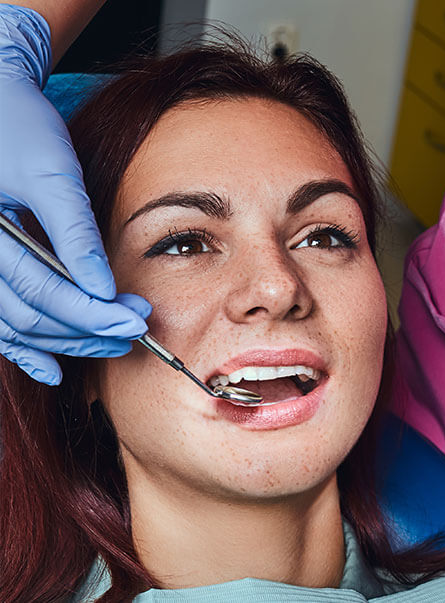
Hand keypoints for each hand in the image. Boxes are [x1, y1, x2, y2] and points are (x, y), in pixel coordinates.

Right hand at [0, 6, 149, 384]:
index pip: (44, 291)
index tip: (135, 320)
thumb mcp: (53, 173)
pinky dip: (24, 347)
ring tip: (110, 345)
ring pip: (15, 325)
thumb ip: (74, 233)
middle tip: (132, 332)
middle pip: (30, 315)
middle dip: (85, 329)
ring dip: (64, 341)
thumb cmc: (18, 127)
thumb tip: (103, 289)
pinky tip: (53, 368)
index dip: (92, 313)